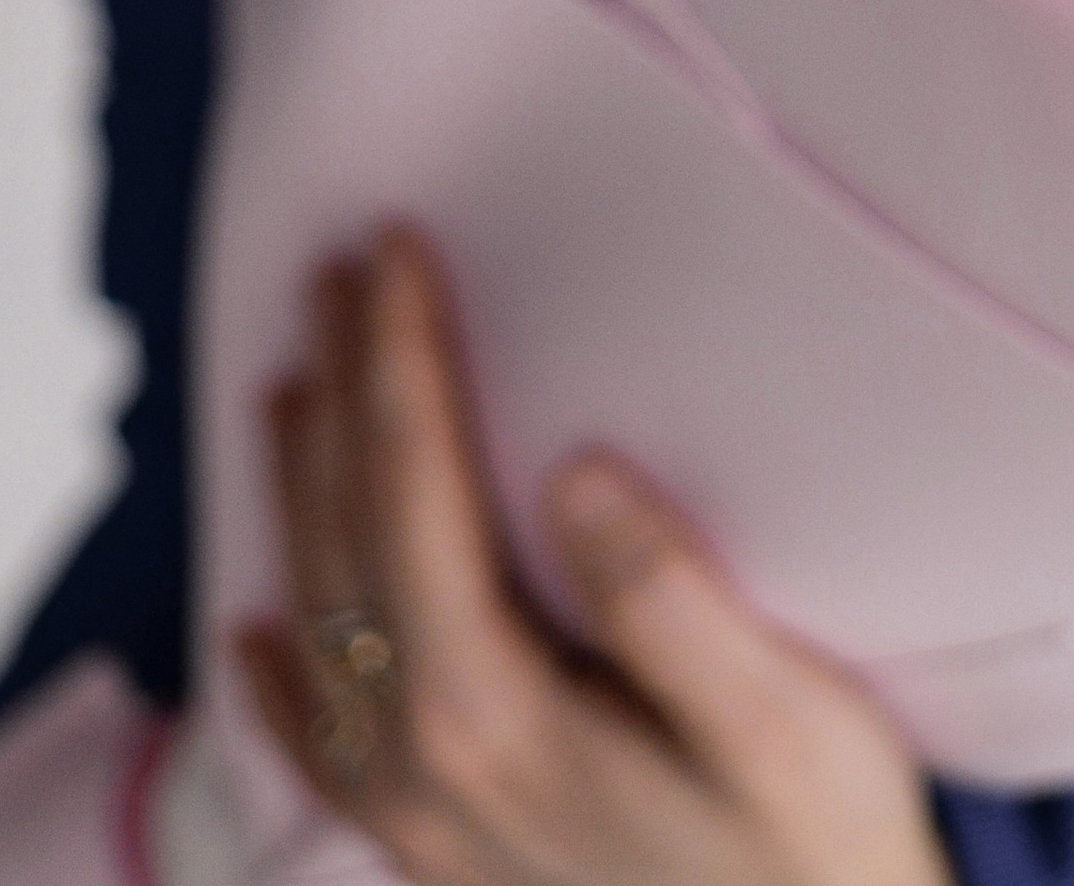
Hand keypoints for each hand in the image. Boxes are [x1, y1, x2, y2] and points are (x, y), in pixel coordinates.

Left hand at [240, 230, 948, 885]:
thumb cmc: (820, 860)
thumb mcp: (788, 725)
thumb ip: (672, 602)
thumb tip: (572, 473)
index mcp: (496, 717)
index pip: (414, 497)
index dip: (399, 363)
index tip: (389, 250)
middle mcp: (430, 774)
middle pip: (351, 545)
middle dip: (339, 397)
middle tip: (330, 273)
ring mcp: (425, 829)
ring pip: (323, 631)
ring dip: (300, 499)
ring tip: (289, 387)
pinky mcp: (445, 867)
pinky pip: (326, 757)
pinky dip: (279, 682)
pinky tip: (253, 640)